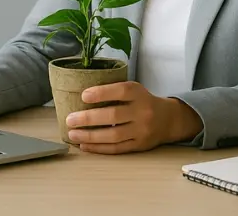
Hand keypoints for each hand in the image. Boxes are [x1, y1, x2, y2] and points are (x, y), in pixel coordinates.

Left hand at [64, 81, 202, 153]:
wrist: (168, 119)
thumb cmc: (142, 101)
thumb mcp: (133, 89)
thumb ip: (113, 91)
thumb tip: (81, 96)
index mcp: (138, 93)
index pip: (120, 91)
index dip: (101, 93)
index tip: (83, 96)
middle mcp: (142, 112)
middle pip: (113, 116)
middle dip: (88, 119)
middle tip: (69, 120)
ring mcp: (142, 131)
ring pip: (113, 136)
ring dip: (90, 136)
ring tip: (72, 134)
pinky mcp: (139, 146)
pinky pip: (116, 148)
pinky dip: (99, 148)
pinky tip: (84, 145)